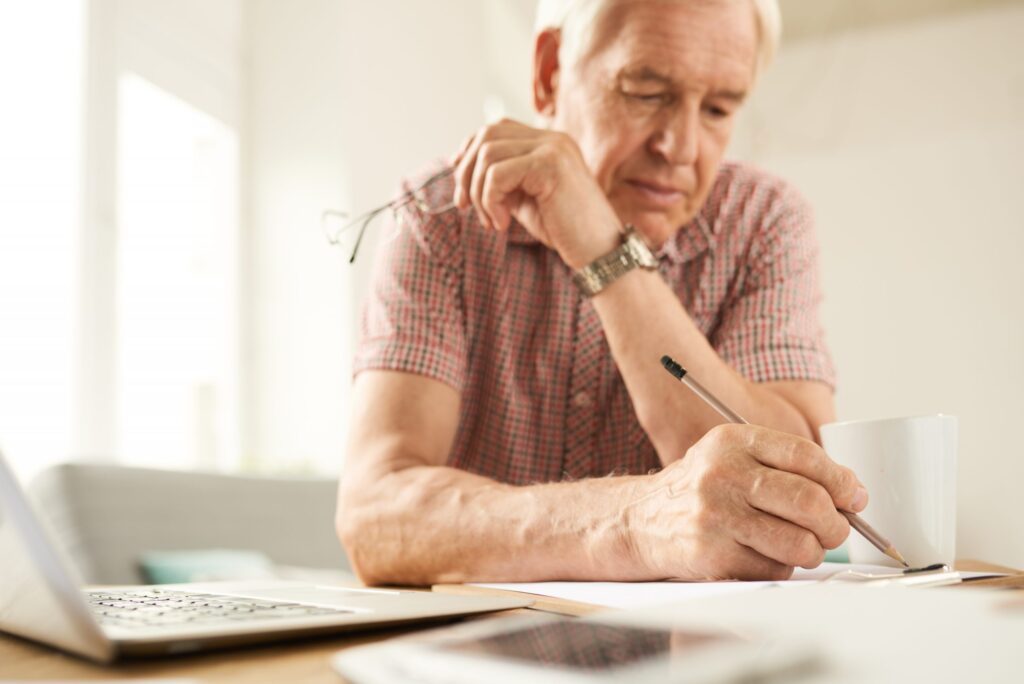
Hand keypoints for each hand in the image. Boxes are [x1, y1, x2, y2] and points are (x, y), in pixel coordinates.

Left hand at [451, 119, 621, 268]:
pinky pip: (497, 175)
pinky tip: (502, 224)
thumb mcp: (524, 199)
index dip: (469, 151)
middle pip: (486, 136)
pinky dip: (489, 202)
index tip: (460, 184)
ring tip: (491, 221)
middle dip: (466, 173)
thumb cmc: (564, 230)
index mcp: (547, 142)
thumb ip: (502, 180)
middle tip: (465, 208)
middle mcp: (551, 138)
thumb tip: (462, 170)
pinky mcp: (550, 164)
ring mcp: (552, 148)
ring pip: (487, 156)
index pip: (495, 128)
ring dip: (477, 193)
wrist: (599, 252)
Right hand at [625, 424, 867, 580]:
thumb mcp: (733, 457)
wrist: (641, 519)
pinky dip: (781, 568)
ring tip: (802, 546)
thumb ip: (785, 466)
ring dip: (812, 551)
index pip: (805, 456)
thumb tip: (851, 492)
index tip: (854, 497)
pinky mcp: (713, 555)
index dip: (841, 480)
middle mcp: (723, 474)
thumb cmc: (701, 489)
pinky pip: (774, 569)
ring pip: (798, 542)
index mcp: (733, 442)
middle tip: (836, 529)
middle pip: (808, 501)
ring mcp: (716, 516)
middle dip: (836, 523)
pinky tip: (764, 555)